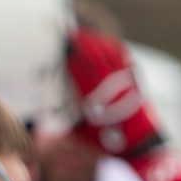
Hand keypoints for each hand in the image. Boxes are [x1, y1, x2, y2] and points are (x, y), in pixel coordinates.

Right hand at [65, 25, 163, 158]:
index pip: (79, 71)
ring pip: (110, 55)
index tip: (62, 46)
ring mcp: (124, 83)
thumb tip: (39, 125)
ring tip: (86, 34)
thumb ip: (61, 129)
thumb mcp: (81, 138)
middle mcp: (109, 87)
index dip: (70, 57)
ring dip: (97, 42)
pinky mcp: (135, 82)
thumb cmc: (109, 145)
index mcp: (93, 99)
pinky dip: (116, 49)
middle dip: (82, 43)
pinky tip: (109, 42)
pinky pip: (125, 60)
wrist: (141, 147)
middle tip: (71, 32)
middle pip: (94, 58)